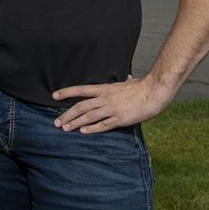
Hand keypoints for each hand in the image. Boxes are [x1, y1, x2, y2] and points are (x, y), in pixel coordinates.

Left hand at [51, 75, 174, 133]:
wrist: (154, 92)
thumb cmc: (142, 87)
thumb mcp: (127, 82)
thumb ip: (122, 83)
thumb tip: (128, 78)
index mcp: (104, 89)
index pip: (80, 90)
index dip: (66, 92)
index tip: (54, 96)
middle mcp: (105, 99)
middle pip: (81, 106)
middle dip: (67, 115)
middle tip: (57, 122)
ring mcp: (112, 109)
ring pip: (89, 117)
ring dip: (76, 123)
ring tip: (66, 129)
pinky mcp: (120, 119)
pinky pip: (104, 125)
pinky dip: (92, 129)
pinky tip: (83, 132)